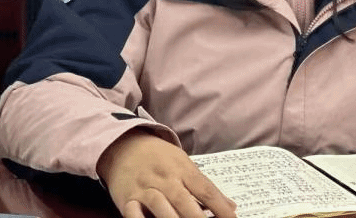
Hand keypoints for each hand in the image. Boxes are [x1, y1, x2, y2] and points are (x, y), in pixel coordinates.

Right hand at [97, 130, 235, 217]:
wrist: (124, 144)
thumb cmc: (159, 157)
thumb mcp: (184, 165)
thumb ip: (204, 187)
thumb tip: (230, 206)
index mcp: (183, 169)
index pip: (205, 190)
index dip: (220, 208)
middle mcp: (165, 178)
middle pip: (184, 200)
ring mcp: (145, 188)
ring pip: (160, 205)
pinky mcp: (127, 198)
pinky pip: (133, 213)